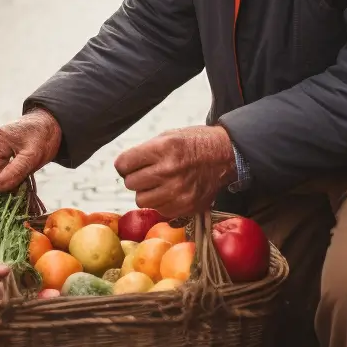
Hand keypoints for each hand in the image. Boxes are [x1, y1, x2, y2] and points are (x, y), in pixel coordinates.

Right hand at [0, 108, 61, 191]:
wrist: (50, 123)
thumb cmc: (43, 135)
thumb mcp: (33, 155)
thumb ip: (16, 170)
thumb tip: (0, 185)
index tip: (17, 185)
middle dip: (3, 182)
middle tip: (22, 182)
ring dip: (8, 180)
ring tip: (24, 175)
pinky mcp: (4, 154)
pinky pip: (2, 171)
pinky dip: (11, 176)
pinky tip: (23, 172)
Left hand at [114, 125, 237, 218]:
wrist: (224, 155)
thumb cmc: (193, 143)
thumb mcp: (167, 136)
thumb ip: (144, 152)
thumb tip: (122, 168)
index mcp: (163, 148)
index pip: (123, 164)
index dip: (124, 164)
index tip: (130, 164)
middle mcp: (169, 171)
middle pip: (130, 183)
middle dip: (135, 177)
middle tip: (146, 172)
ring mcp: (178, 192)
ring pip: (141, 200)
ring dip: (146, 192)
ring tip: (158, 183)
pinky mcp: (186, 207)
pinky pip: (159, 210)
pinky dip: (161, 202)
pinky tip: (171, 191)